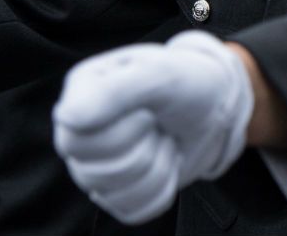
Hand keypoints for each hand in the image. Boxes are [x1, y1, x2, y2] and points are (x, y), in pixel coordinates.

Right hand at [53, 31, 253, 224]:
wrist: (216, 105)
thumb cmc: (189, 83)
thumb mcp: (162, 74)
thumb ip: (116, 90)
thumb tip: (69, 117)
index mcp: (81, 93)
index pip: (76, 141)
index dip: (122, 134)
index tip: (148, 113)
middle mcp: (78, 131)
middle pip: (95, 174)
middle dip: (145, 150)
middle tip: (159, 125)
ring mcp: (93, 165)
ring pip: (115, 195)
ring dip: (158, 167)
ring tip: (165, 138)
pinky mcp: (115, 192)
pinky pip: (133, 211)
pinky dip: (163, 188)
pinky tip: (167, 160)